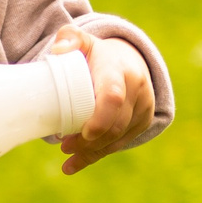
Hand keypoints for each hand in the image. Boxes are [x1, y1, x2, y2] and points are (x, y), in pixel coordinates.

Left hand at [47, 27, 155, 174]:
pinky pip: (122, 142)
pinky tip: (76, 164)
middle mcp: (137, 89)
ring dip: (92, 151)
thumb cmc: (95, 53)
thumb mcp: (83, 40)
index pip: (113, 97)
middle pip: (115, 124)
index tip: (83, 133)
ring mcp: (143, 106)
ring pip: (119, 137)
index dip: (100, 119)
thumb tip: (57, 51)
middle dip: (90, 141)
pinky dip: (99, 154)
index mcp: (119, 70)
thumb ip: (69, 38)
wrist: (127, 59)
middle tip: (63, 146)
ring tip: (67, 156)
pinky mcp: (143, 120)